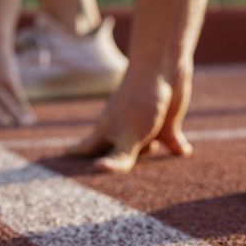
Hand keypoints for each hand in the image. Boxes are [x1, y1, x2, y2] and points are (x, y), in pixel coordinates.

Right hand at [66, 63, 192, 172]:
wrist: (163, 70)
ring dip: (149, 155)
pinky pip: (172, 142)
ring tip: (153, 149)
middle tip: (119, 175)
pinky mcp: (166, 123)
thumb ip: (119, 158)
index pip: (87, 149)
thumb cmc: (140, 102)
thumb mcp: (129, 136)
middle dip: (119, 164)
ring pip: (145, 150)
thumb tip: (98, 171)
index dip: (76, 156)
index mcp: (107, 133)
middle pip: (117, 154)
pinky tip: (184, 150)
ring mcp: (145, 127)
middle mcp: (124, 131)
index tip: (61, 159)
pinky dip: (178, 147)